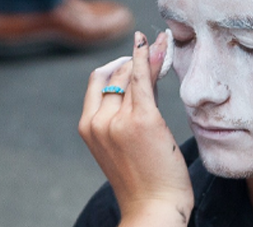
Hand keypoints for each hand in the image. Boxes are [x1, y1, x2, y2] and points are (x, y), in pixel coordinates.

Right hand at [79, 31, 193, 226]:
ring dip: (148, 56)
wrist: (154, 208)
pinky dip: (148, 57)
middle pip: (115, 75)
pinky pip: (143, 79)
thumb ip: (127, 112)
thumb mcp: (124, 144)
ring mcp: (118, 120)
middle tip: (158, 48)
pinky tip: (156, 44)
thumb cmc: (145, 180)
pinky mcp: (143, 120)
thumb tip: (143, 77)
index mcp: (87, 127)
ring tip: (165, 45)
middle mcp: (98, 120)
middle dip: (135, 60)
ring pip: (131, 75)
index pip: (99, 82)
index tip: (134, 56)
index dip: (116, 66)